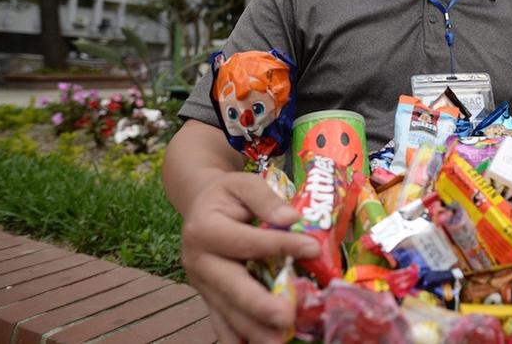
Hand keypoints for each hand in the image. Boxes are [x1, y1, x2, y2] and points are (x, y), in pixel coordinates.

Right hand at [180, 172, 319, 343]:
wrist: (199, 207)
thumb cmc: (228, 195)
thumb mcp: (244, 184)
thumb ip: (266, 199)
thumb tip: (292, 219)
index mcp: (205, 230)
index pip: (247, 241)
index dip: (280, 245)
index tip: (312, 248)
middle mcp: (198, 262)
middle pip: (232, 287)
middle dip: (259, 305)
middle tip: (286, 317)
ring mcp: (202, 285)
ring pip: (228, 311)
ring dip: (253, 329)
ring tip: (277, 342)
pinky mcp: (209, 298)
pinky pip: (222, 322)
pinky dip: (237, 337)